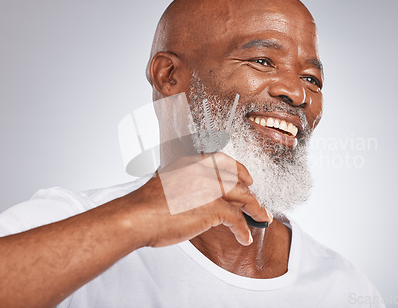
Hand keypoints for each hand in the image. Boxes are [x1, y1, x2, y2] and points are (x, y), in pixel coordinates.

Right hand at [126, 152, 272, 247]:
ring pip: (242, 196)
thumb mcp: (166, 181)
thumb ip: (185, 182)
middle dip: (249, 192)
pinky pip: (236, 219)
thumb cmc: (145, 204)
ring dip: (255, 209)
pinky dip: (243, 230)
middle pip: (236, 179)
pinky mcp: (214, 207)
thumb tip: (198, 195)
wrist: (136, 217)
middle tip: (257, 202)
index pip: (222, 160)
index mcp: (191, 162)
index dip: (238, 169)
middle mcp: (203, 171)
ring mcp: (210, 187)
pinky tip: (244, 237)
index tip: (246, 177)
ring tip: (262, 218)